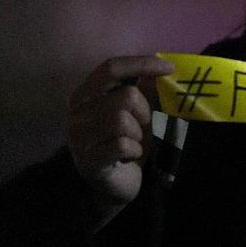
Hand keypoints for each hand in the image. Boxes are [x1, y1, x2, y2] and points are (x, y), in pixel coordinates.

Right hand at [66, 55, 173, 225]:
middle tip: (141, 126)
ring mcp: (77, 138)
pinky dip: (135, 150)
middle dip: (144, 112)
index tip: (170, 68)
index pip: (110, 68)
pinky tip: (129, 156)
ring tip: (133, 142)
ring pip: (121, 120)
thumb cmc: (126, 140)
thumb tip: (161, 64)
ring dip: (138, 133)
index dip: (141, 64)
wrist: (116, 182)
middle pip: (125, 96)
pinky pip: (122, 145)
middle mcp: (75, 113)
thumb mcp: (138, 111)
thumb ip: (145, 89)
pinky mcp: (87, 161)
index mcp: (85, 94)